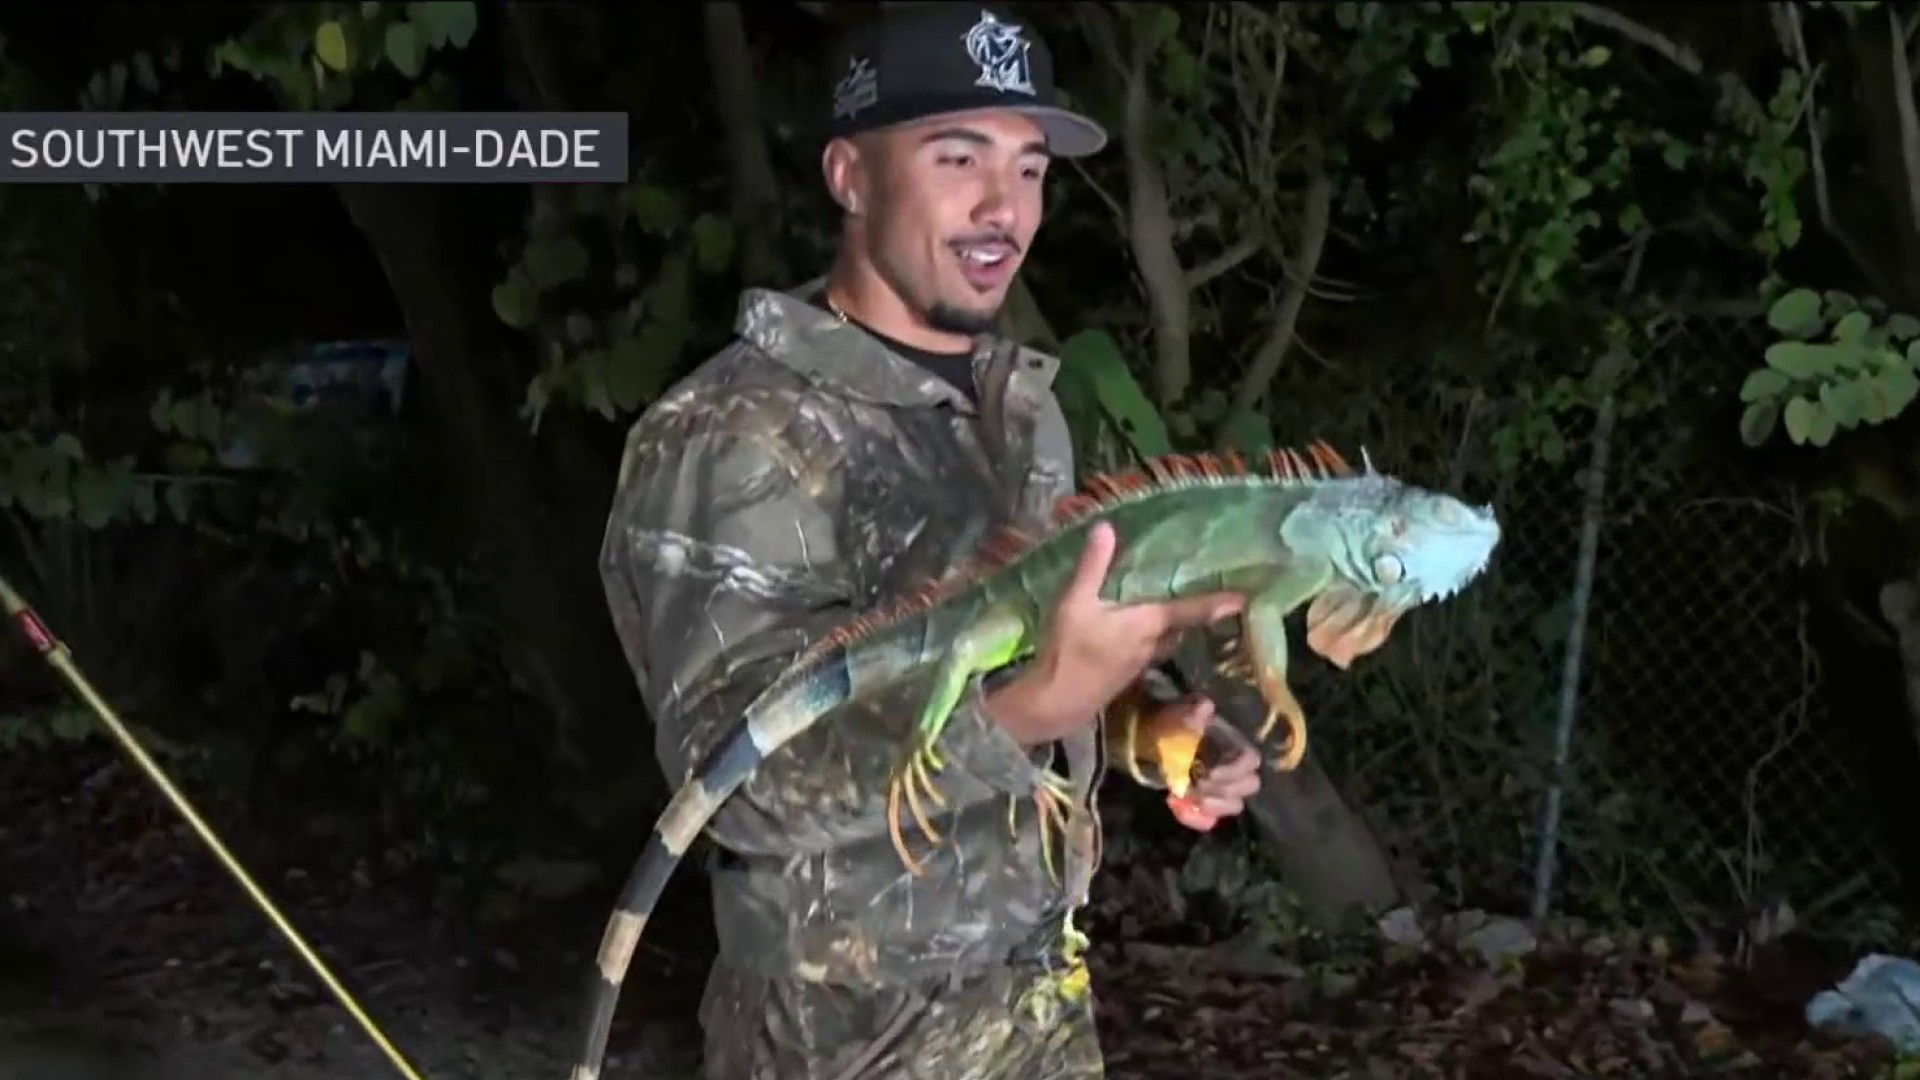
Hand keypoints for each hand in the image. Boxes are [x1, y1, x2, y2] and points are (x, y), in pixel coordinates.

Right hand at [987, 522, 1243, 746]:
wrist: (1058, 702)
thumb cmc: (1070, 650)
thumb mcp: (1076, 603)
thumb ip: (1093, 566)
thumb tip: (1106, 527)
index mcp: (1148, 622)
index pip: (1192, 609)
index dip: (1221, 601)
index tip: (1250, 596)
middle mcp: (1154, 642)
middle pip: (1184, 621)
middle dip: (1200, 608)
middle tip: (1216, 589)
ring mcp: (1143, 659)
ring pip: (1169, 635)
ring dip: (1178, 620)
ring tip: (1179, 599)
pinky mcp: (1130, 670)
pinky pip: (1154, 645)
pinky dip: (1157, 631)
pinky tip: (1144, 623)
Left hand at [1160, 698, 1261, 832]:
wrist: (1153, 739)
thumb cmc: (1171, 723)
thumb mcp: (1178, 712)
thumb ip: (1192, 710)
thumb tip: (1206, 706)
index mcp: (1234, 744)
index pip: (1251, 761)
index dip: (1234, 770)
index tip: (1210, 773)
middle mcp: (1235, 768)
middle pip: (1248, 787)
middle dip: (1222, 789)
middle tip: (1195, 785)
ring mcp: (1223, 788)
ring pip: (1234, 805)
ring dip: (1211, 804)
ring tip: (1183, 792)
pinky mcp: (1207, 804)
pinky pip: (1210, 820)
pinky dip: (1195, 818)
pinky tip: (1176, 804)